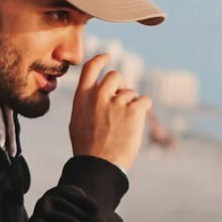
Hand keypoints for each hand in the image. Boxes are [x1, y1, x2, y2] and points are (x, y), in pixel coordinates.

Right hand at [69, 54, 151, 169]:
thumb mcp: (77, 122)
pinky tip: (139, 119)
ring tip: (125, 124)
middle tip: (122, 102)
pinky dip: (145, 107)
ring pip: (131, 92)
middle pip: (116, 76)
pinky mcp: (133, 111)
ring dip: (132, 104)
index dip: (101, 59)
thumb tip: (94, 92)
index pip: (91, 67)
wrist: (99, 165)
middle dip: (121, 86)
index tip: (107, 56)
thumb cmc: (87, 148)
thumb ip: (86, 103)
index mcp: (83, 97)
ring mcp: (117, 102)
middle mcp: (99, 95)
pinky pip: (144, 100)